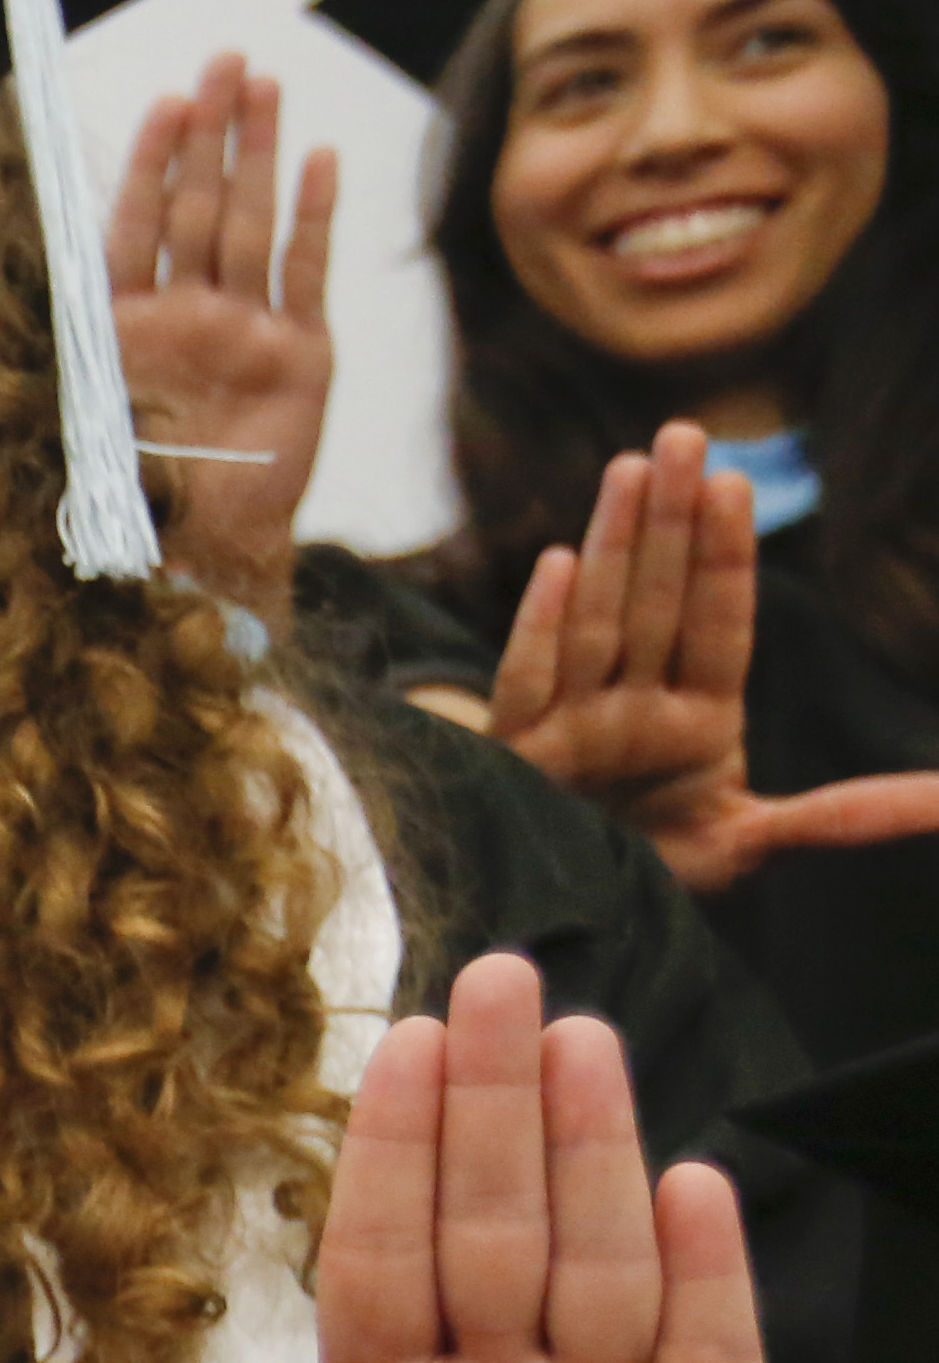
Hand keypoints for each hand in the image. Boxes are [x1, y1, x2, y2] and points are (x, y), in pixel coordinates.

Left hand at [106, 50, 335, 621]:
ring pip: (250, 224)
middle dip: (210, 134)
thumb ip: (48, 361)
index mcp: (121, 331)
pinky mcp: (300, 357)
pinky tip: (318, 160)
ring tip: (264, 85)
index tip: (162, 103)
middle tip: (223, 62)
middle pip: (197, 207)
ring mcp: (245, 331)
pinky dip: (314, 218)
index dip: (147, 165)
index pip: (131, 228)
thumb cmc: (123, 509)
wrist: (194, 568)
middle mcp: (184, 318)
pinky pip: (306, 274)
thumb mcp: (67, 425)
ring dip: (258, 153)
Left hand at [110, 953, 798, 1362]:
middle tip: (496, 974)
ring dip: (593, 1158)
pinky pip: (710, 1362)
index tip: (395, 1046)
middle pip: (493, 1230)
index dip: (389, 1157)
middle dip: (492, 1109)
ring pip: (599, 1268)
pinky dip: (706, 1282)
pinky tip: (697, 1188)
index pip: (384, 1260)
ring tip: (582, 1043)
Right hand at [483, 427, 938, 890]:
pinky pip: (527, 683)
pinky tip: (559, 564)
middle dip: (669, 520)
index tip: (735, 483)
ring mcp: (570, 726)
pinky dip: (539, 627)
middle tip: (684, 437)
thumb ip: (849, 814)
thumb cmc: (650, 876)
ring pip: (598, 622)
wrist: (557, 925)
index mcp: (696, 721)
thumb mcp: (756, 846)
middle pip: (656, 602)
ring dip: (615, 543)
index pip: (717, 622)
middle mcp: (631, 709)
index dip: (725, 555)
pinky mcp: (513, 756)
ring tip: (633, 467)